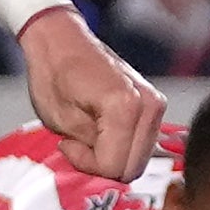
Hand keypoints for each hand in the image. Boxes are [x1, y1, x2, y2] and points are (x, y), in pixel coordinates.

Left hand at [21, 4, 163, 178]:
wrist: (62, 40)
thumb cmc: (53, 74)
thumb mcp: (61, 120)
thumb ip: (89, 151)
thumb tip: (106, 168)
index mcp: (125, 107)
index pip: (114, 166)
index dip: (87, 164)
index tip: (67, 144)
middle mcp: (149, 106)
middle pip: (132, 167)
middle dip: (103, 164)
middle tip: (78, 144)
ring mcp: (156, 105)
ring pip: (139, 159)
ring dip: (113, 156)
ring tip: (89, 135)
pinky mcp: (155, 106)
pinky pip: (141, 144)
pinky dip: (122, 146)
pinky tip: (102, 130)